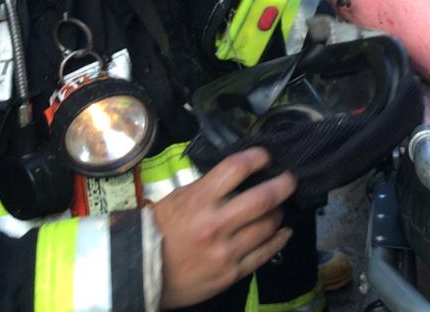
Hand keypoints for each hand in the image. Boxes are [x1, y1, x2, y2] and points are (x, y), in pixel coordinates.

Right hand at [155, 148, 295, 307]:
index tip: (266, 156)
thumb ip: (210, 187)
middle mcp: (215, 224)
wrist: (140, 271)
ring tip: (277, 208)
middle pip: (263, 198)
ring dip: (278, 213)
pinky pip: (266, 252)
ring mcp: (226, 251)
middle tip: (290, 179)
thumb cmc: (161, 230)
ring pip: (269, 225)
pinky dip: (279, 238)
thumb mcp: (179, 199)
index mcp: (199, 201)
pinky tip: (283, 231)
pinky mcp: (232, 272)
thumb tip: (243, 174)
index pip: (237, 168)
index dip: (257, 157)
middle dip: (284, 184)